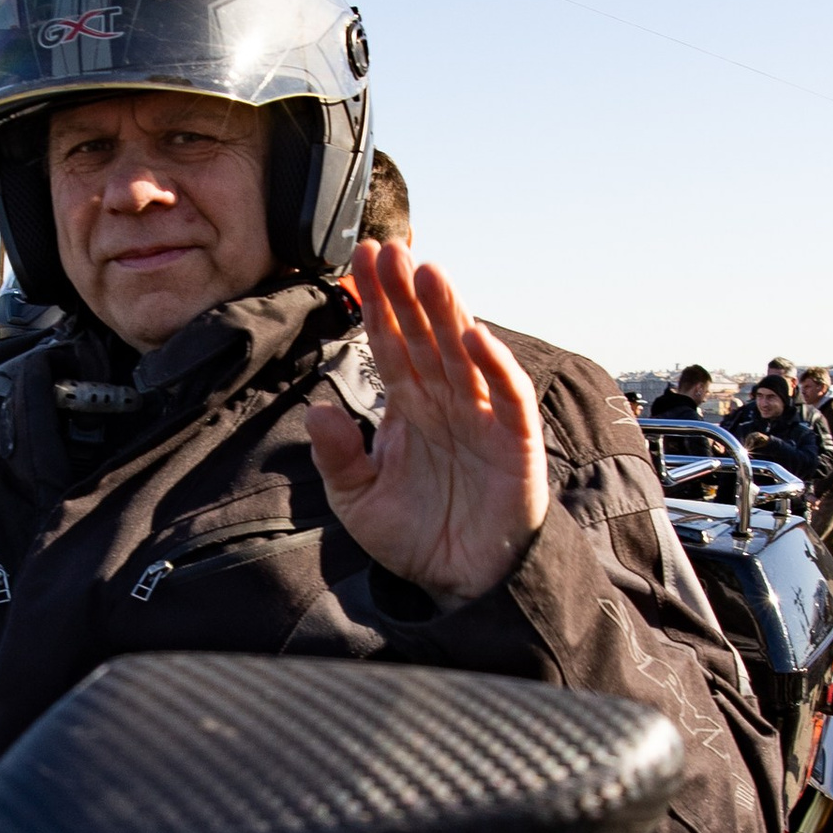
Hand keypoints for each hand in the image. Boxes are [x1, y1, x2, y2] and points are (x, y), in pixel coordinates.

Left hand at [306, 241, 547, 603]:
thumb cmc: (415, 537)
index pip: (389, 344)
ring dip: (447, 312)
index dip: (376, 304)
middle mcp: (445, 402)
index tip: (359, 261)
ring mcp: (482, 418)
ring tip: (428, 271)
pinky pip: (507, 397)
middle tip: (389, 247)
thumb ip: (338, 457)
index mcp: (409, 408)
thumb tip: (316, 410)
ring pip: (463, 353)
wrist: (460, 585)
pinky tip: (472, 336)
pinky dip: (493, 366)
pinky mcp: (515, 443)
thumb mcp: (358, 501)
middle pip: (425, 335)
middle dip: (407, 292)